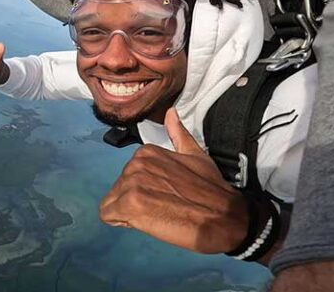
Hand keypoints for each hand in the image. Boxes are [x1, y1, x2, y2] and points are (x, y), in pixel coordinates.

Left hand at [98, 108, 248, 253]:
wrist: (225, 216)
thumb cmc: (211, 189)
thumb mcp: (195, 154)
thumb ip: (178, 134)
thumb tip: (171, 112)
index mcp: (145, 152)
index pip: (127, 177)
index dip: (141, 192)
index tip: (162, 197)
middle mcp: (135, 164)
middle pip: (117, 190)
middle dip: (134, 202)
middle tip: (161, 208)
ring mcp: (131, 184)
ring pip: (112, 203)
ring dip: (129, 213)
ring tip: (157, 214)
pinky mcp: (130, 205)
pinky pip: (108, 215)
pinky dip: (122, 222)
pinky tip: (144, 222)